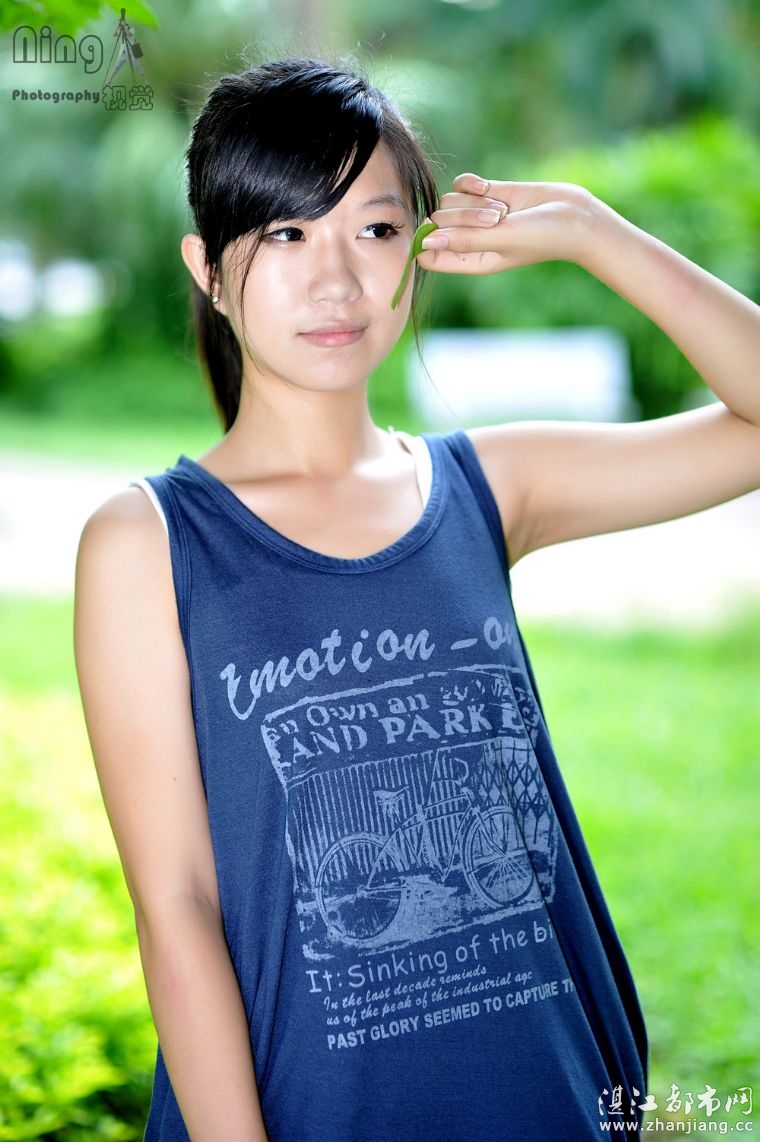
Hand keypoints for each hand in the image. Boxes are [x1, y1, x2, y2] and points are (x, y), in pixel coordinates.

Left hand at [416, 173, 601, 275]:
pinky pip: (460, 184)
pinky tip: (491, 189)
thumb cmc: (542, 237)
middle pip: (440, 221)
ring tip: (502, 209)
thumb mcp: (502, 239)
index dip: (427, 240)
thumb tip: (426, 242)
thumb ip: (464, 241)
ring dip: (474, 201)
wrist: (572, 214)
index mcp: (470, 261)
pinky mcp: (486, 194)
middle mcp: (469, 240)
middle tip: (497, 218)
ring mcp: (476, 216)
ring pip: (450, 201)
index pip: (429, 256)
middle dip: (464, 216)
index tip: (439, 228)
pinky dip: (473, 184)